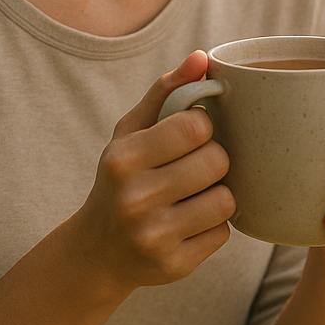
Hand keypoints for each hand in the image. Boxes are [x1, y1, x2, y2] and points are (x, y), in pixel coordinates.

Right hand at [69, 51, 235, 300]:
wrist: (97, 251)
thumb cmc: (123, 176)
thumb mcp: (132, 131)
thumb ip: (167, 90)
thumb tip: (203, 57)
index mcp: (123, 159)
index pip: (197, 126)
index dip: (203, 127)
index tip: (191, 135)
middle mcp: (135, 199)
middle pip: (217, 162)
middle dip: (214, 160)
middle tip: (195, 166)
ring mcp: (154, 237)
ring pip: (226, 200)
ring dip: (218, 194)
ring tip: (195, 194)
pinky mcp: (174, 267)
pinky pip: (224, 234)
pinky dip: (214, 226)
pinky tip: (190, 223)